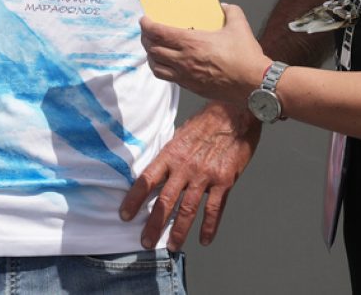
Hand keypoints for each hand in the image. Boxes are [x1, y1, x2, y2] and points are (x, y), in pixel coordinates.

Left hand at [119, 102, 260, 247]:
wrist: (235, 113)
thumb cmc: (206, 123)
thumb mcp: (181, 134)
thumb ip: (170, 156)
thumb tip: (156, 173)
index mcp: (171, 154)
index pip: (146, 179)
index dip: (134, 199)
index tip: (125, 215)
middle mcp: (185, 166)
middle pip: (164, 201)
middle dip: (153, 224)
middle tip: (145, 242)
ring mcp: (205, 175)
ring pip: (187, 210)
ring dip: (179, 231)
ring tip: (172, 246)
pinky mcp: (224, 181)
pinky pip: (214, 209)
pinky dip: (209, 227)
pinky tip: (204, 240)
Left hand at [141, 4, 270, 105]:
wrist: (254, 84)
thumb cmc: (246, 56)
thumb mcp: (239, 26)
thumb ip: (230, 11)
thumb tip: (223, 6)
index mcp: (191, 42)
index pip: (159, 33)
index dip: (147, 25)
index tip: (144, 19)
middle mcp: (183, 60)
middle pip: (152, 49)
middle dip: (146, 39)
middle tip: (147, 32)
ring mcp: (185, 76)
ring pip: (156, 66)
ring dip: (151, 56)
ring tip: (153, 49)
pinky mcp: (191, 87)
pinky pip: (168, 78)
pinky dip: (162, 69)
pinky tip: (167, 64)